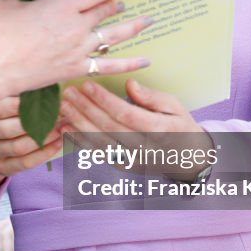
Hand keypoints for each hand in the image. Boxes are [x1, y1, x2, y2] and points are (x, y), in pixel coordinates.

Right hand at [0, 0, 151, 97]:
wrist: (1, 66)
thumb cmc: (2, 33)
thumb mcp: (4, 4)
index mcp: (64, 5)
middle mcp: (77, 25)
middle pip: (104, 12)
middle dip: (115, 6)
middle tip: (122, 4)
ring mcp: (80, 47)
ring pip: (114, 35)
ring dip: (132, 27)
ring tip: (146, 21)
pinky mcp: (78, 68)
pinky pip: (109, 65)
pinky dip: (129, 63)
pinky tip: (146, 60)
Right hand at [0, 96, 61, 189]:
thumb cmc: (5, 113)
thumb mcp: (6, 98)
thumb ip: (22, 91)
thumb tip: (46, 83)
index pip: (1, 107)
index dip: (25, 104)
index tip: (47, 98)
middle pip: (8, 129)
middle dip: (36, 123)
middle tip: (59, 115)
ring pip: (18, 147)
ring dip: (43, 139)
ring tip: (60, 129)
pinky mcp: (1, 166)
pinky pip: (24, 163)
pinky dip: (44, 154)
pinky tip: (57, 143)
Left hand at [60, 79, 210, 177]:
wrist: (186, 158)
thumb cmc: (180, 125)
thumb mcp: (174, 106)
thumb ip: (151, 97)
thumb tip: (130, 85)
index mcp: (159, 130)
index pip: (126, 114)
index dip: (104, 100)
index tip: (87, 84)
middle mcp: (144, 148)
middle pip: (109, 127)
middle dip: (86, 108)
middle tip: (68, 92)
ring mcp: (132, 160)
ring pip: (100, 141)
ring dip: (78, 123)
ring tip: (64, 106)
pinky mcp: (123, 166)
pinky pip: (99, 153)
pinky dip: (81, 141)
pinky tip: (67, 128)